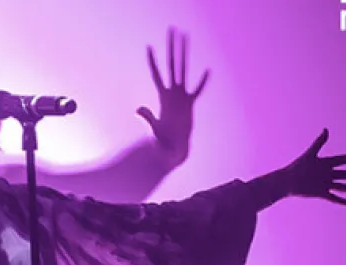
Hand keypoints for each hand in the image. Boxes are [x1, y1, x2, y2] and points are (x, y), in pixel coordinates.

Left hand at [137, 28, 209, 167]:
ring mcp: (181, 98)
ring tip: (187, 43)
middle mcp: (172, 93)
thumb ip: (148, 116)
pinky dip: (202, 82)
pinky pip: (197, 91)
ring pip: (185, 72)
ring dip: (186, 57)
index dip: (152, 62)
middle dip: (172, 49)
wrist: (171, 151)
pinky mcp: (189, 106)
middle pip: (172, 66)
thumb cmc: (161, 142)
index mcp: (163, 97)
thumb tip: (137, 109)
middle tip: (173, 32)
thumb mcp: (155, 127)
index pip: (157, 75)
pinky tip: (207, 70)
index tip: (148, 47)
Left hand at [284, 129, 345, 205]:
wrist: (285, 182)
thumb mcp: (310, 154)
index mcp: (325, 163)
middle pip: (345, 174)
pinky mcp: (320, 193)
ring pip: (343, 187)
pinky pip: (334, 198)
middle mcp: (326, 174)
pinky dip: (343, 201)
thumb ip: (319, 142)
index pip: (342, 160)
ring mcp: (324, 184)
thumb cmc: (296, 167)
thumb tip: (326, 129)